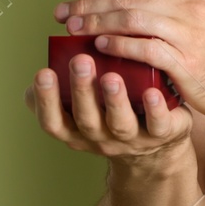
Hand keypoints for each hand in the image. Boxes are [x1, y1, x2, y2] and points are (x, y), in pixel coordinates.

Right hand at [26, 53, 193, 160]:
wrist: (157, 145)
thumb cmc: (113, 114)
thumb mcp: (86, 105)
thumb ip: (67, 88)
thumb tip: (46, 62)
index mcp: (77, 130)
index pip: (53, 121)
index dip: (45, 100)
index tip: (43, 72)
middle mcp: (100, 137)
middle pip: (86, 119)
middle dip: (81, 90)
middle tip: (80, 60)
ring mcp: (131, 138)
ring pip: (120, 123)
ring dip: (115, 100)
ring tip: (112, 77)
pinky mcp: (161, 134)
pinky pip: (157, 125)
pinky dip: (154, 110)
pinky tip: (152, 92)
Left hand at [54, 0, 204, 123]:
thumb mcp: (195, 10)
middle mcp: (191, 4)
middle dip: (90, 3)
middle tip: (65, 12)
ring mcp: (190, 32)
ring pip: (132, 18)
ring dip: (97, 23)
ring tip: (75, 29)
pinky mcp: (186, 61)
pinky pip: (143, 47)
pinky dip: (117, 44)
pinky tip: (99, 46)